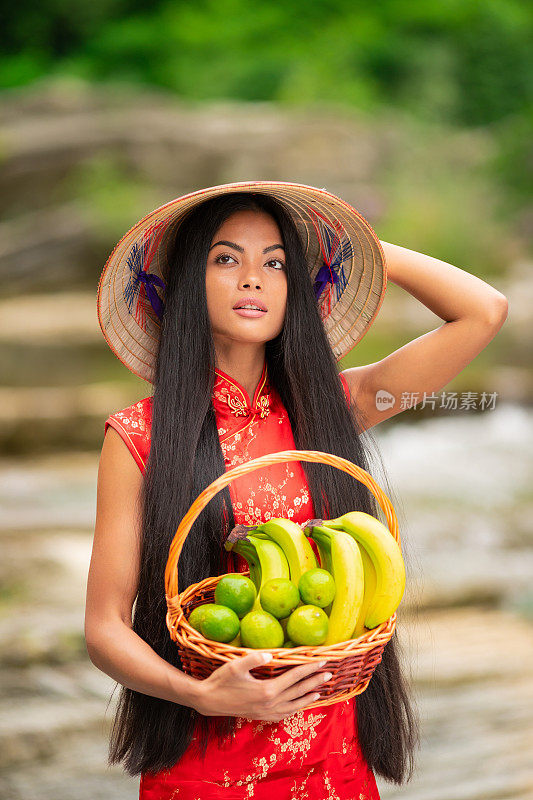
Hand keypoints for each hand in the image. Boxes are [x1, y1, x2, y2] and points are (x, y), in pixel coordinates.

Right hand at [192, 652, 331, 721]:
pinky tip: (299, 706)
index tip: (322, 661)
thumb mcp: (235, 666)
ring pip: (294, 706)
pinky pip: (284, 714)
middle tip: (329, 674)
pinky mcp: (261, 716)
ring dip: (308, 697)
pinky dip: (295, 709)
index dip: (309, 668)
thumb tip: (270, 654)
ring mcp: (267, 712)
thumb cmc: (221, 681)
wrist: (208, 701)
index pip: (294, 677)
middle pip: (298, 691)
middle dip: (315, 682)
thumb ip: (253, 659)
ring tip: (320, 691)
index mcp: (267, 690)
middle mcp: (270, 703)